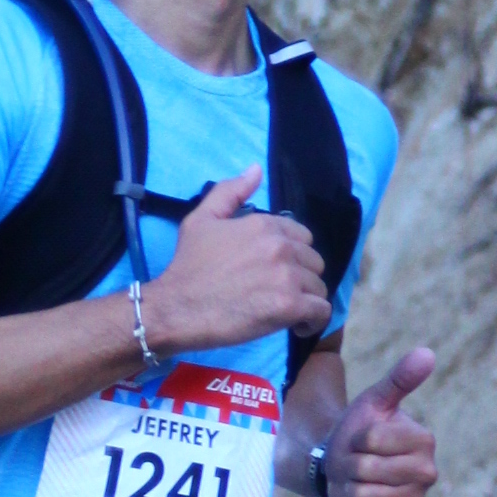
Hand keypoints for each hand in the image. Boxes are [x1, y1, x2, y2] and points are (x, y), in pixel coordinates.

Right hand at [151, 167, 328, 354]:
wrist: (176, 308)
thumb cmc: (187, 267)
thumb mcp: (201, 220)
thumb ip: (230, 192)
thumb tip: (256, 170)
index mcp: (265, 225)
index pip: (303, 237)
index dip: (291, 256)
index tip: (274, 271)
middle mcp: (281, 246)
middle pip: (314, 262)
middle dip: (300, 278)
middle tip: (276, 293)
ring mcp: (287, 276)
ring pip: (318, 287)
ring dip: (305, 300)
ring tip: (283, 312)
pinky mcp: (289, 306)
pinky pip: (320, 312)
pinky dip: (312, 321)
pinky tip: (296, 326)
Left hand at [326, 346, 437, 496]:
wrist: (347, 467)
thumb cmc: (361, 431)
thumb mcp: (375, 401)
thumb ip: (399, 379)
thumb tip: (426, 353)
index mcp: (424, 440)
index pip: (370, 439)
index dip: (353, 439)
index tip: (359, 439)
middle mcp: (428, 473)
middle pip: (365, 469)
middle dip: (347, 464)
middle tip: (354, 462)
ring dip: (347, 488)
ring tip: (355, 481)